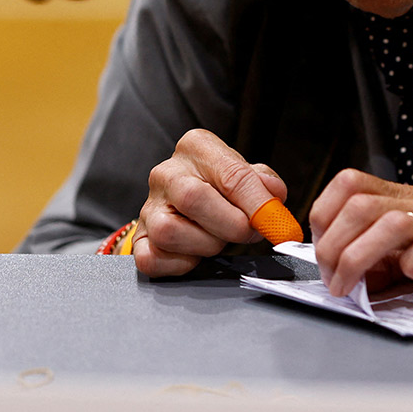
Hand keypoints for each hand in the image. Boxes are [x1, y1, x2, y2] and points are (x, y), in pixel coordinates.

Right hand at [132, 128, 288, 276]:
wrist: (184, 201)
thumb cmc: (219, 186)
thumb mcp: (246, 174)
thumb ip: (264, 183)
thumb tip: (273, 197)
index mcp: (197, 148)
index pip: (231, 175)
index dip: (257, 203)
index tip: (273, 222)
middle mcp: (167, 173)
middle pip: (194, 199)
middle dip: (230, 224)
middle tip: (248, 233)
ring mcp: (148, 206)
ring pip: (169, 232)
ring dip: (205, 245)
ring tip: (218, 240)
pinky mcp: (139, 238)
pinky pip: (152, 259)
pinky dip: (180, 264)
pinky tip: (195, 254)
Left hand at [309, 169, 412, 297]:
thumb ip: (388, 250)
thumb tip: (349, 275)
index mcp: (407, 199)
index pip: (349, 185)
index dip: (324, 214)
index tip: (322, 249)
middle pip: (357, 204)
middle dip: (332, 245)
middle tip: (335, 279)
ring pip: (385, 221)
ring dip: (358, 258)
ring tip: (356, 287)